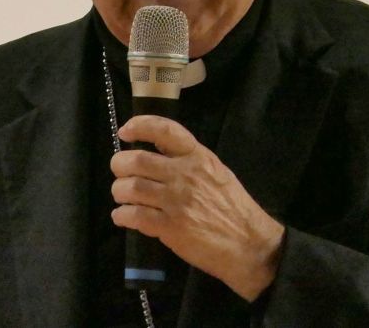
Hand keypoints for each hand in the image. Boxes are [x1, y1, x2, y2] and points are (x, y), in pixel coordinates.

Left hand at [110, 114, 284, 301]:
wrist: (249, 244)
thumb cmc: (233, 208)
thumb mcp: (216, 172)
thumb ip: (189, 161)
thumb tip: (158, 155)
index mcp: (198, 157)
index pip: (164, 130)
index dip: (139, 126)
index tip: (124, 131)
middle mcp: (185, 174)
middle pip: (138, 160)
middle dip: (119, 164)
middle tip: (119, 172)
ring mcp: (177, 201)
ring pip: (131, 188)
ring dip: (119, 192)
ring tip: (121, 197)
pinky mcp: (170, 227)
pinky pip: (135, 216)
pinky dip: (122, 215)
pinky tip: (123, 217)